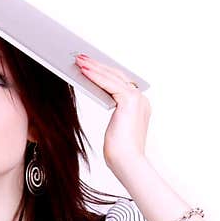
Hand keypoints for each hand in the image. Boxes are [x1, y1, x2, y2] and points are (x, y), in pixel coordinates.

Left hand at [75, 54, 150, 172]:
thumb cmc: (118, 152)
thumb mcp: (113, 127)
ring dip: (94, 67)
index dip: (104, 72)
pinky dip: (95, 76)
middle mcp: (141, 99)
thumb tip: (97, 96)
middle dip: (97, 65)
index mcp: (139, 105)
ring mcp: (138, 99)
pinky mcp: (130, 101)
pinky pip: (109, 84)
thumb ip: (112, 111)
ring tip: (78, 60)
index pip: (119, 82)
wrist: (127, 163)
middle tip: (81, 57)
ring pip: (112, 77)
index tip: (90, 64)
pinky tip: (83, 71)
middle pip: (116, 76)